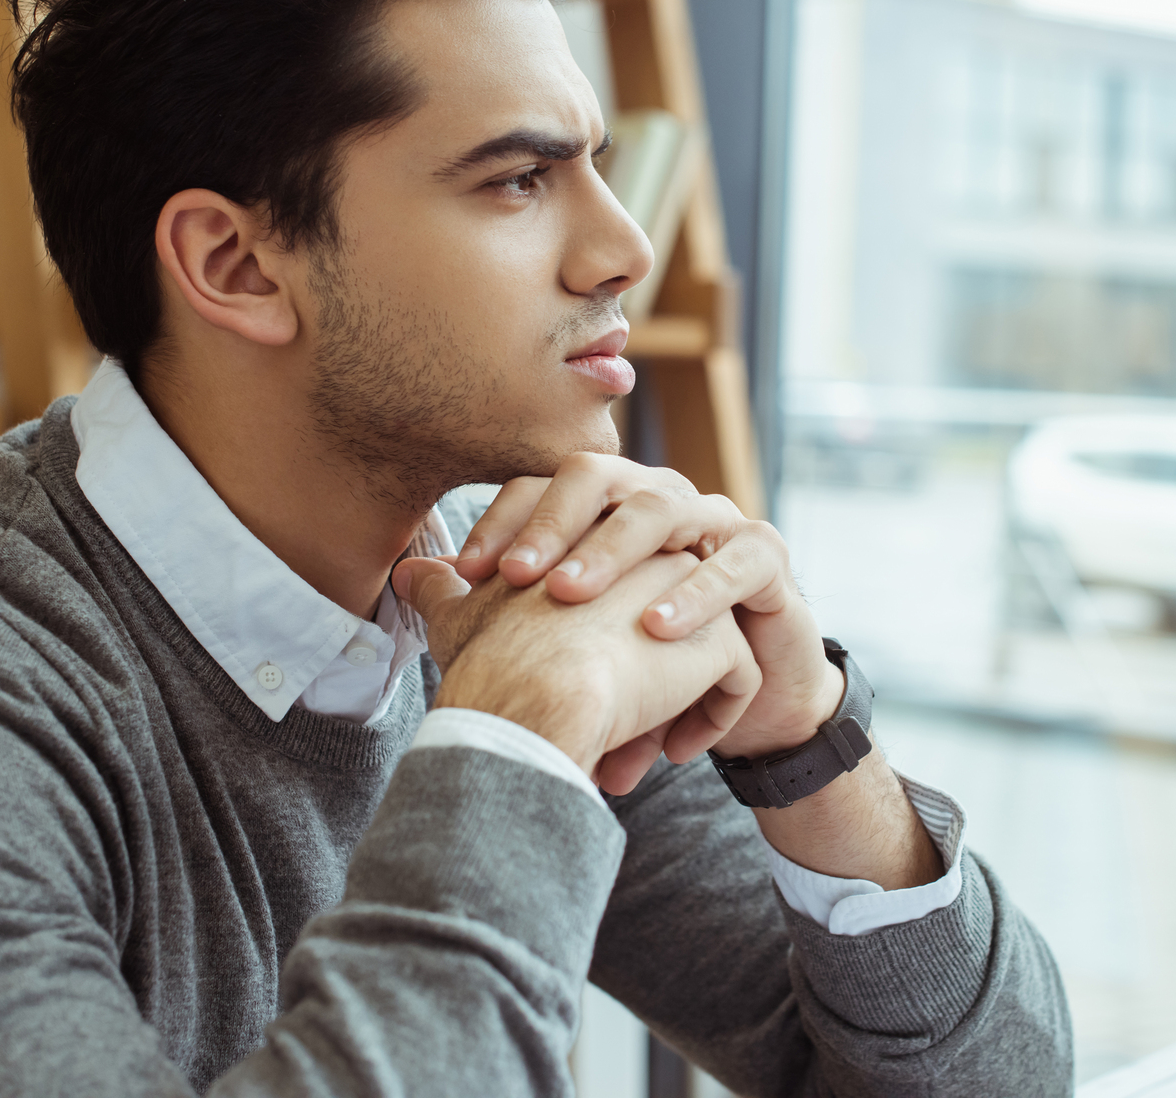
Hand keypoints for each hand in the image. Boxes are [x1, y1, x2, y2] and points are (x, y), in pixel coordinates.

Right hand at [394, 549, 761, 794]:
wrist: (537, 695)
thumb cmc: (490, 661)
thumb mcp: (462, 616)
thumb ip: (445, 591)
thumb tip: (410, 573)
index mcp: (591, 538)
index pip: (617, 591)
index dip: (599, 646)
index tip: (571, 692)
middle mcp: (647, 549)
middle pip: (663, 616)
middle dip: (642, 679)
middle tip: (604, 733)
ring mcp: (690, 588)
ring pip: (702, 648)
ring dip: (676, 705)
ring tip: (633, 755)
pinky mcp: (721, 638)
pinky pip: (737, 681)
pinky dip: (712, 720)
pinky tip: (671, 753)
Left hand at [451, 454, 841, 761]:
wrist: (741, 698)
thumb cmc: (644, 663)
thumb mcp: (564, 638)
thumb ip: (488, 605)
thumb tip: (409, 575)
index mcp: (606, 508)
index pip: (546, 486)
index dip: (505, 521)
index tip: (469, 575)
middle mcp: (657, 498)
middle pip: (602, 479)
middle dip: (555, 525)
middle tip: (516, 579)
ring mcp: (716, 521)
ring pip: (665, 509)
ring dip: (615, 553)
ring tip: (572, 598)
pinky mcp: (767, 559)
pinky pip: (736, 562)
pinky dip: (697, 595)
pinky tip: (657, 631)